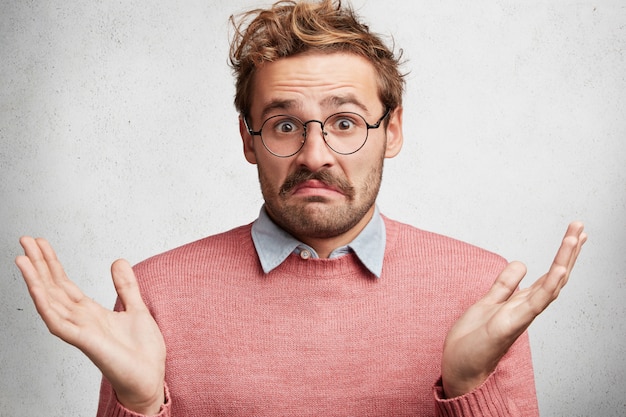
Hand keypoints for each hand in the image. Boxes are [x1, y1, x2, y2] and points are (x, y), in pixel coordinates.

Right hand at [15, 237, 165, 414]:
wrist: (150, 378)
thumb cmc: (142, 352)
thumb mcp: (136, 309)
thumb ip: (125, 287)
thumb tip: (118, 261)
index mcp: (90, 312)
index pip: (64, 283)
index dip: (52, 263)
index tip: (40, 243)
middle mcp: (80, 320)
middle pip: (53, 287)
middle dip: (39, 264)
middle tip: (24, 239)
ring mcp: (80, 331)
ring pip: (50, 302)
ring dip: (35, 280)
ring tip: (22, 258)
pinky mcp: (85, 342)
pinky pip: (59, 323)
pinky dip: (47, 306)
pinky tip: (36, 290)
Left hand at [441, 222, 586, 397]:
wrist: (460, 369)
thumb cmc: (473, 342)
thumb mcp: (488, 302)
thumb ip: (505, 285)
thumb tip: (522, 264)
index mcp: (521, 303)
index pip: (548, 275)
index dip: (562, 255)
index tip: (574, 234)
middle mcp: (526, 309)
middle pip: (555, 277)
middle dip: (568, 252)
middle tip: (581, 226)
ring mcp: (521, 317)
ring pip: (550, 286)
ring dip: (564, 261)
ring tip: (576, 237)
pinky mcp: (510, 325)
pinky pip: (534, 304)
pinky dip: (549, 286)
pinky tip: (560, 269)